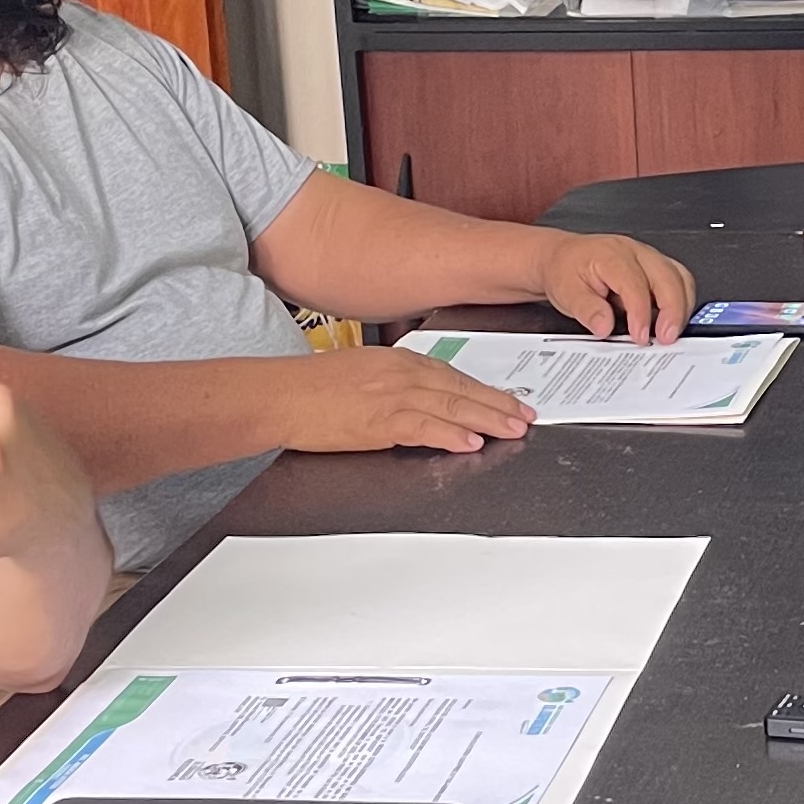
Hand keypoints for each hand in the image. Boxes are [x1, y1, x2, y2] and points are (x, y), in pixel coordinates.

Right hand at [269, 344, 533, 455]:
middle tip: (526, 416)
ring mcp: (390, 395)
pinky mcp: (378, 420)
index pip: (451, 374)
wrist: (277, 395)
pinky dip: (450, 435)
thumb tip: (420, 402)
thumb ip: (393, 383)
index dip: (483, 389)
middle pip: (459, 388)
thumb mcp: (360, 374)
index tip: (507, 400)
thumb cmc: (309, 388)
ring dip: (487, 419)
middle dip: (497, 403)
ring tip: (513, 430)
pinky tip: (470, 442)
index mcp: (396, 360)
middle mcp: (399, 372)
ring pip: (450, 406)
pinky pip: (423, 427)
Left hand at [538, 231, 693, 343]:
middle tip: (666, 338)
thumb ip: (586, 310)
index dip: (641, 313)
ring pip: (680, 277)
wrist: (562, 257)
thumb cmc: (566, 270)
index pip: (635, 285)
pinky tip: (671, 320)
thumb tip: (605, 326)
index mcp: (612, 255)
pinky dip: (680, 301)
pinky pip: (679, 280)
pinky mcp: (655, 267)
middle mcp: (635, 252)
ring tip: (671, 333)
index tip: (640, 336)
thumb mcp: (566, 292)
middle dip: (672, 311)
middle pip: (668, 277)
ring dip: (681, 307)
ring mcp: (649, 257)